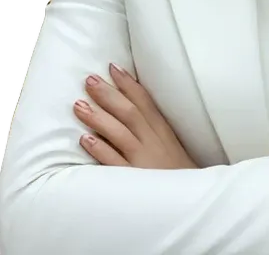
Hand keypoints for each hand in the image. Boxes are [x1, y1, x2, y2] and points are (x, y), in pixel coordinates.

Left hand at [74, 63, 197, 169]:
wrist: (190, 202)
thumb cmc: (177, 174)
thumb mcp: (171, 145)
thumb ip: (153, 127)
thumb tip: (130, 107)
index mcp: (163, 131)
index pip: (145, 101)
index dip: (128, 84)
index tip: (112, 67)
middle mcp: (153, 142)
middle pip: (129, 113)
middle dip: (108, 94)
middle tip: (89, 80)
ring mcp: (143, 160)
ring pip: (120, 133)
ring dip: (98, 118)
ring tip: (78, 105)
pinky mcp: (134, 181)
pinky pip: (115, 163)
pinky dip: (100, 150)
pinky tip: (85, 139)